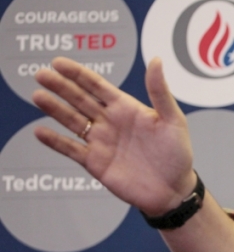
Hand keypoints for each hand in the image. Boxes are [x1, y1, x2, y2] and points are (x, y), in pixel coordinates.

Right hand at [32, 57, 194, 215]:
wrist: (173, 191)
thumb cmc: (177, 155)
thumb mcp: (173, 120)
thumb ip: (160, 92)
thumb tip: (156, 60)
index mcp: (126, 108)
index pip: (97, 86)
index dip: (78, 74)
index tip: (58, 62)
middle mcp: (110, 122)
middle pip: (79, 99)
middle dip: (60, 86)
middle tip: (40, 74)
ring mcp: (101, 142)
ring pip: (72, 121)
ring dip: (54, 109)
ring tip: (38, 95)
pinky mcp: (95, 162)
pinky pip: (71, 149)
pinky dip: (56, 142)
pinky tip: (40, 132)